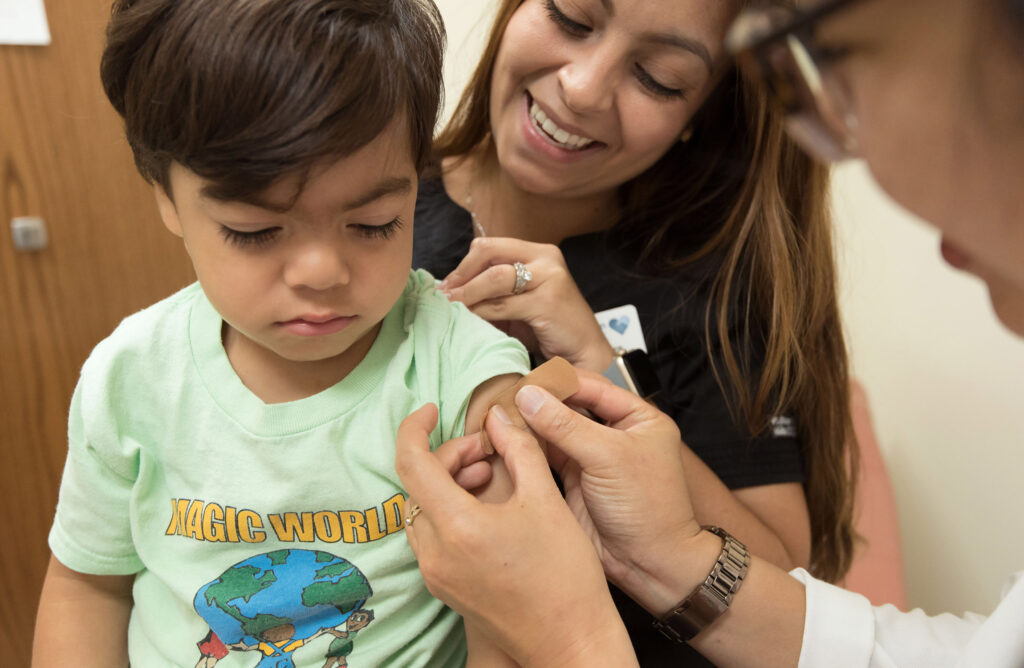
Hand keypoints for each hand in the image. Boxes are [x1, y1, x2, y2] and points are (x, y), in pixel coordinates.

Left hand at [396, 403, 632, 666]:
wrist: (570, 641)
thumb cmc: (565, 575)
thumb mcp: (545, 499)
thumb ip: (518, 448)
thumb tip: (497, 416)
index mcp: (457, 527)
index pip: (411, 463)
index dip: (414, 428)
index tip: (431, 410)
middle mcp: (435, 553)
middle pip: (418, 485)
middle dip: (449, 456)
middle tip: (488, 450)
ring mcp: (436, 574)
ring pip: (422, 510)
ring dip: (448, 483)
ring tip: (491, 476)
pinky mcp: (444, 588)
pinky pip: (432, 535)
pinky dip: (450, 511)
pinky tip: (486, 507)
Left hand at [439, 237, 614, 371]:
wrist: (583, 352)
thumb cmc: (549, 328)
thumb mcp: (519, 302)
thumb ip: (494, 291)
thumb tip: (451, 290)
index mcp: (539, 252)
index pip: (490, 246)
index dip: (464, 265)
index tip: (447, 285)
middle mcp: (546, 258)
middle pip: (489, 254)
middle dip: (461, 275)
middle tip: (444, 295)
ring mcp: (550, 277)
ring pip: (494, 278)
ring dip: (467, 294)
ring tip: (450, 307)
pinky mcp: (548, 301)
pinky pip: (502, 304)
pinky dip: (480, 312)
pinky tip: (469, 320)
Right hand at [513, 371, 703, 610]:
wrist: (650, 565)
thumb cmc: (649, 509)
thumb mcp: (609, 457)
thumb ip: (566, 425)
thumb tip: (529, 396)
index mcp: (638, 418)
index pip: (592, 387)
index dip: (558, 383)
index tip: (525, 381)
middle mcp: (615, 433)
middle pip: (571, 406)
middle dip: (540, 403)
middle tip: (506, 397)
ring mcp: (593, 456)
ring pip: (555, 430)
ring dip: (530, 424)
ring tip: (500, 415)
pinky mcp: (574, 479)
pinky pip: (547, 455)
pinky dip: (528, 447)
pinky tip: (506, 438)